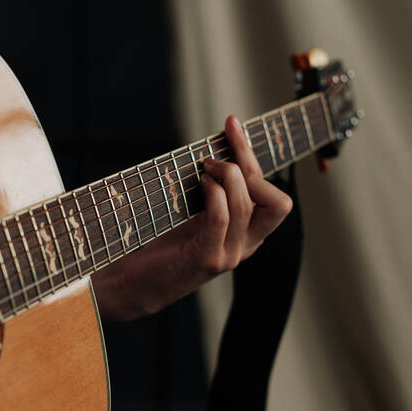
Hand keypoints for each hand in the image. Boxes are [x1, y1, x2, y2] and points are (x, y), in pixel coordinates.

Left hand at [92, 115, 291, 320]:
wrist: (133, 284)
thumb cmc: (160, 245)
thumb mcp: (194, 213)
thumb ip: (213, 190)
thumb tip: (218, 145)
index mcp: (247, 235)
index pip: (273, 194)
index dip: (252, 156)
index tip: (231, 126)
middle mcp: (245, 246)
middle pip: (278, 202)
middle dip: (248, 165)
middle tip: (213, 157)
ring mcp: (228, 255)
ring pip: (247, 204)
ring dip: (226, 176)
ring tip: (202, 170)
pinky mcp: (207, 259)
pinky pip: (223, 217)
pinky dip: (213, 194)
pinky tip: (199, 185)